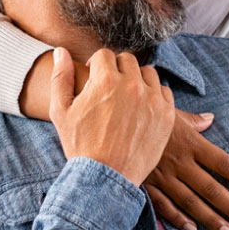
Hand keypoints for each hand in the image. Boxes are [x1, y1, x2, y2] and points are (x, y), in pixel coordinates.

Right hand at [49, 47, 174, 185]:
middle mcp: (131, 85)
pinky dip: (154, 95)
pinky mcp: (167, 114)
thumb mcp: (61, 111)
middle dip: (117, 70)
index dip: (97, 65)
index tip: (95, 78)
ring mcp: (152, 99)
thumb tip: (61, 51)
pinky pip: (163, 91)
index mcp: (105, 80)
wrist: (105, 178)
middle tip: (111, 88)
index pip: (105, 54)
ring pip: (147, 73)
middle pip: (127, 60)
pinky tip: (142, 108)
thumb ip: (61, 77)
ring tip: (127, 97)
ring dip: (137, 80)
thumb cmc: (80, 145)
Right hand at [144, 110, 228, 229]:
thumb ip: (193, 120)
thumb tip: (210, 119)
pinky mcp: (146, 184)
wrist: (112, 121)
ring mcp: (163, 176)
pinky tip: (193, 229)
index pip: (224, 163)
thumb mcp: (170, 112)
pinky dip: (178, 219)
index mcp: (190, 142)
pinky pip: (164, 205)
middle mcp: (180, 162)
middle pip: (212, 189)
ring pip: (191, 202)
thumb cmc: (145, 114)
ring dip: (211, 220)